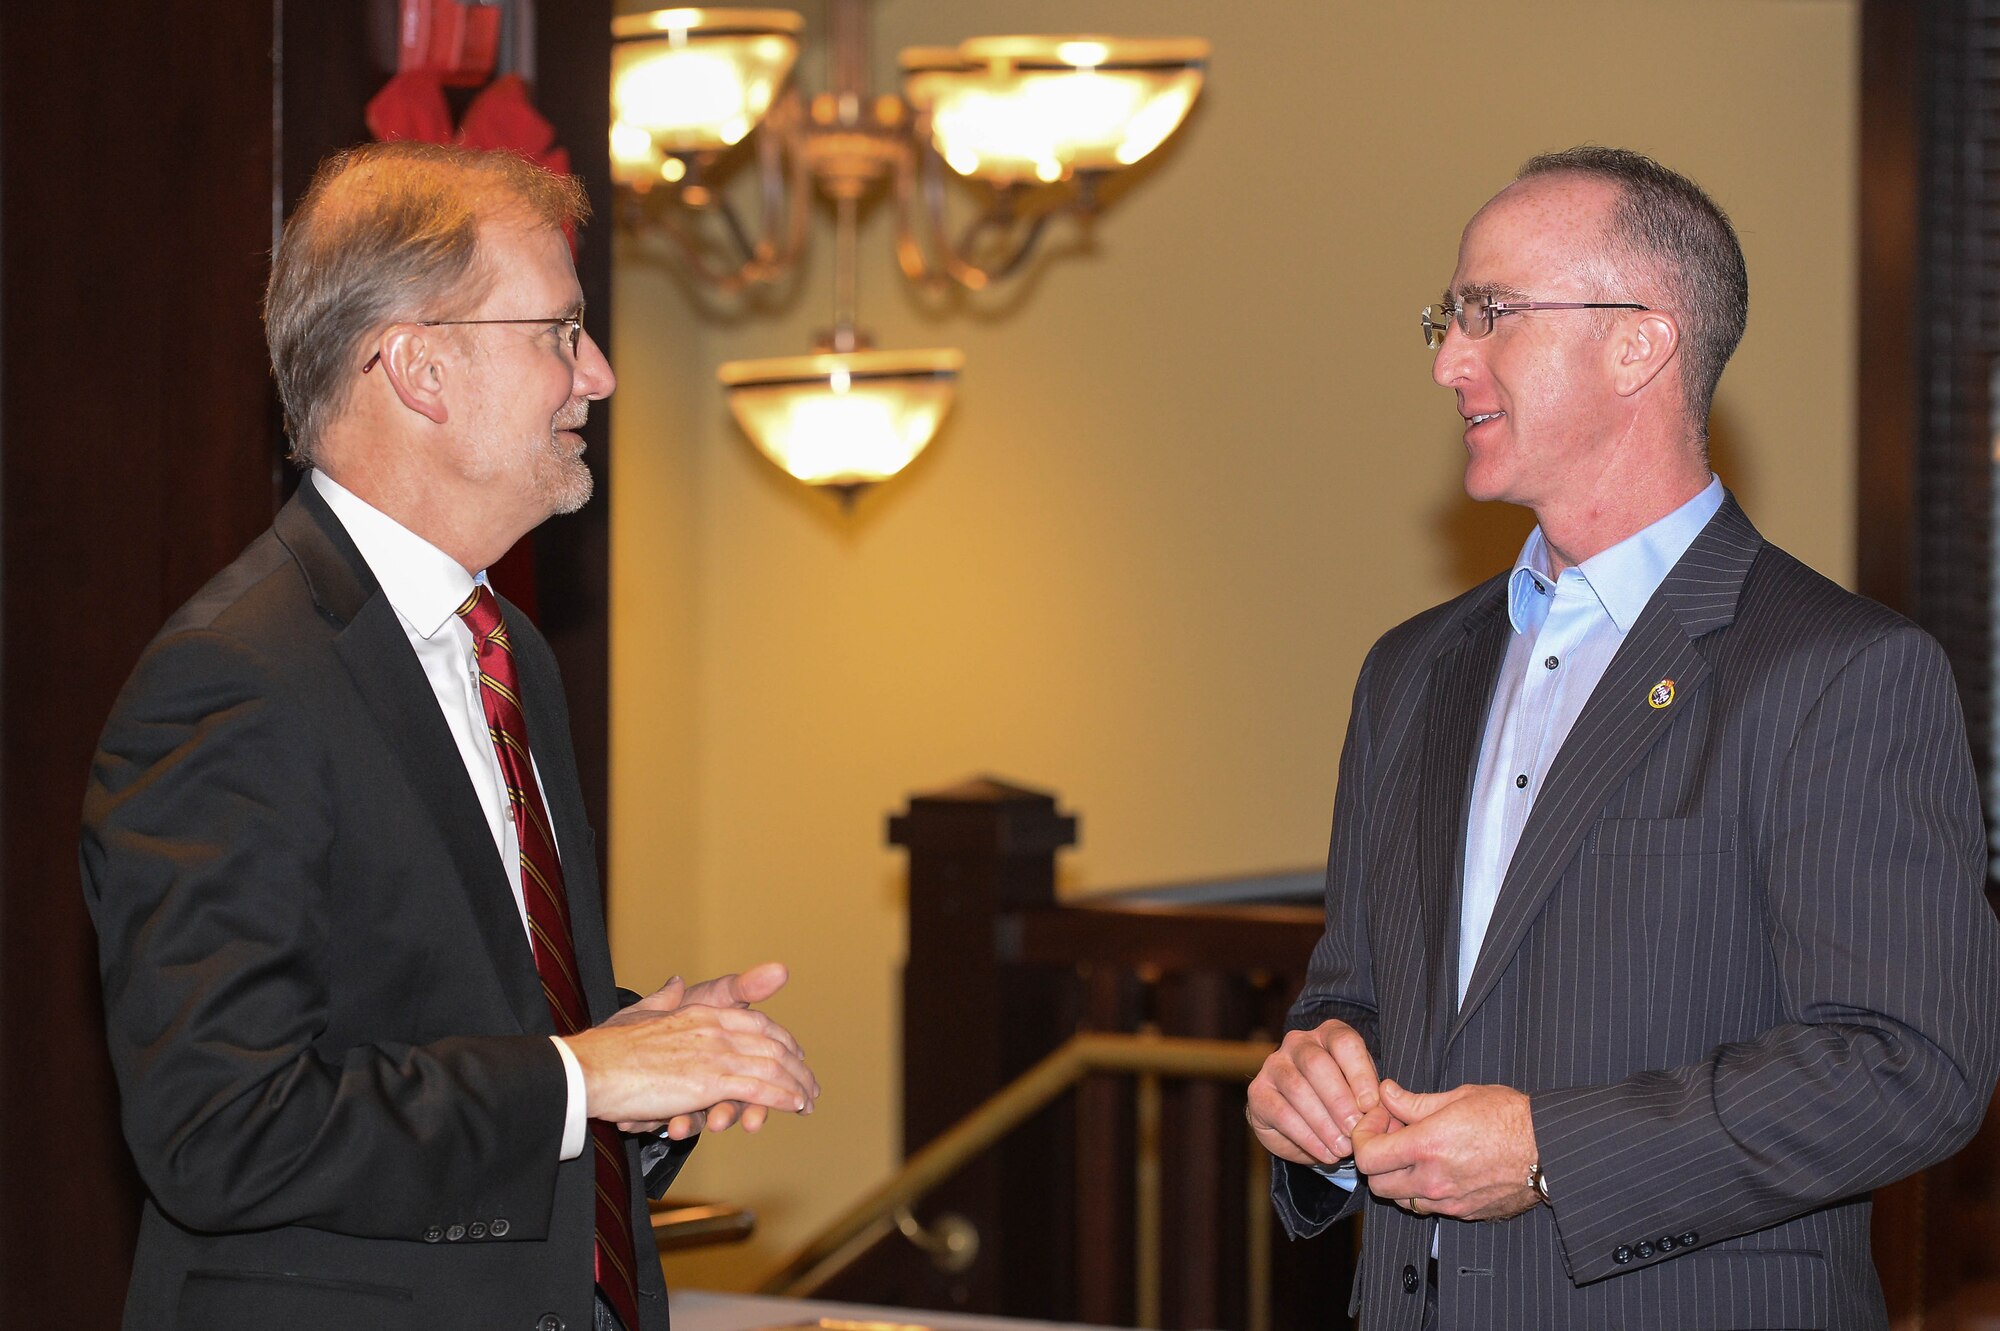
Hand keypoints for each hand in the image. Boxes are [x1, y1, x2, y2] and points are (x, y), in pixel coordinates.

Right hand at [564, 975, 819, 1128]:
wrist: (589, 1068)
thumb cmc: (608, 1047)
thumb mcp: (642, 1013)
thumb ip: (664, 999)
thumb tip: (675, 983)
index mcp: (700, 1013)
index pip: (756, 1022)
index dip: (780, 1039)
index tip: (793, 1055)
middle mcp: (713, 1029)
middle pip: (772, 1044)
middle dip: (795, 1066)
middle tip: (810, 1084)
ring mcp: (713, 1054)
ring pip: (772, 1066)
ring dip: (796, 1085)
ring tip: (809, 1100)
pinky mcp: (708, 1082)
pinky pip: (758, 1088)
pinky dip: (782, 1096)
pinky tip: (796, 1105)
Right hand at [1246, 1019, 1390, 1165]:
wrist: (1305, 1124)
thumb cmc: (1342, 1103)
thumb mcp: (1363, 1097)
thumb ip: (1374, 1102)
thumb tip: (1385, 1117)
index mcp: (1329, 1034)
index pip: (1344, 1043)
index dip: (1359, 1074)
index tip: (1371, 1106)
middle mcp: (1298, 1043)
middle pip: (1317, 1064)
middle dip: (1339, 1101)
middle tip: (1355, 1131)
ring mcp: (1274, 1065)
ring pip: (1297, 1088)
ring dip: (1323, 1123)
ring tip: (1343, 1148)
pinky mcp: (1258, 1092)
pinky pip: (1281, 1112)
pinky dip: (1306, 1137)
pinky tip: (1324, 1153)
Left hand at [1351, 1080, 1537, 1220]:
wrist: (1551, 1149)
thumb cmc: (1510, 1117)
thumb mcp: (1458, 1096)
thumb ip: (1414, 1101)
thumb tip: (1386, 1093)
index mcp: (1427, 1147)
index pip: (1367, 1157)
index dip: (1363, 1135)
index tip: (1378, 1119)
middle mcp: (1434, 1181)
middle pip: (1377, 1184)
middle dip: (1376, 1159)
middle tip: (1392, 1135)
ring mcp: (1450, 1202)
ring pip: (1401, 1200)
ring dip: (1398, 1177)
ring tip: (1414, 1151)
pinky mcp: (1465, 1213)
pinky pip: (1429, 1208)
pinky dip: (1423, 1190)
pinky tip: (1438, 1166)